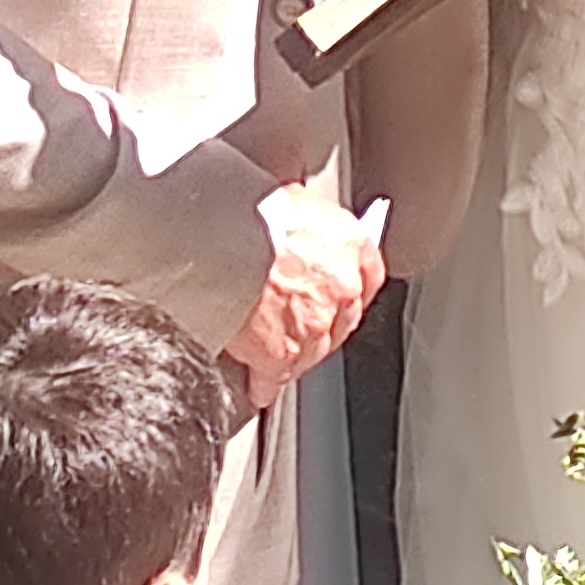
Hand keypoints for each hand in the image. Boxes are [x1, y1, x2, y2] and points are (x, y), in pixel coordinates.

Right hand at [222, 179, 386, 408]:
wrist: (217, 232)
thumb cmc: (247, 209)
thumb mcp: (288, 198)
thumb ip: (303, 220)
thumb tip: (294, 221)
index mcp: (348, 241)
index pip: (367, 274)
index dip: (348, 287)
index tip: (338, 296)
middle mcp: (342, 284)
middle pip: (340, 318)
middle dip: (320, 324)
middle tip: (297, 325)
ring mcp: (315, 321)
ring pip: (313, 350)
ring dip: (295, 355)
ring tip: (273, 357)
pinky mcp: (282, 351)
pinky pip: (275, 376)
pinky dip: (264, 383)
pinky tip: (257, 386)